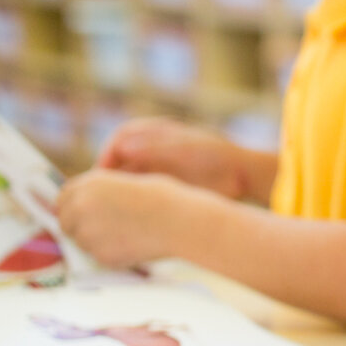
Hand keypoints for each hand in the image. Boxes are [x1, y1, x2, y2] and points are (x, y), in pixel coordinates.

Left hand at [56, 169, 209, 268]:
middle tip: (102, 230)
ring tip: (125, 236)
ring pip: (81, 242)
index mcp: (88, 184)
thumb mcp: (126, 183)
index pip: (63, 198)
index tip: (82, 214)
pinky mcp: (100, 255)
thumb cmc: (162, 198)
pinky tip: (132, 245)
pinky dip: (110, 254)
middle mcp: (81, 206)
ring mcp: (88, 233)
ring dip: (95, 241)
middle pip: (65, 222)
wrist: (178, 221)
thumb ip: (101, 193)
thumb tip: (89, 207)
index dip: (72, 207)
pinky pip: (98, 257)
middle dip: (78, 226)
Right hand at [97, 117, 251, 197]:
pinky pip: (141, 192)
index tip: (102, 174)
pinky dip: (133, 201)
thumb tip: (122, 148)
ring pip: (128, 179)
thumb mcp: (185, 149)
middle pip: (120, 161)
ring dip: (119, 191)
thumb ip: (155, 148)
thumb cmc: (216, 155)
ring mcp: (157, 167)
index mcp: (154, 132)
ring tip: (114, 207)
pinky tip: (132, 213)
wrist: (243, 175)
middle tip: (102, 196)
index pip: (121, 139)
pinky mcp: (164, 185)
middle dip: (109, 178)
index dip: (108, 155)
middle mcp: (151, 149)